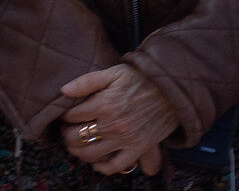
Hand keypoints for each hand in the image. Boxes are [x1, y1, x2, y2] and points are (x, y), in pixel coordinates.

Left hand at [60, 64, 175, 176]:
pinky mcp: (138, 147)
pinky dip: (102, 167)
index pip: (71, 116)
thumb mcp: (116, 72)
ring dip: (78, 151)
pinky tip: (98, 161)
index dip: (67, 115)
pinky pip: (115, 166)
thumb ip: (88, 81)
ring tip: (80, 143)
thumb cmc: (144, 78)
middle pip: (75, 138)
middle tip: (71, 129)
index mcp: (105, 103)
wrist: (174, 86)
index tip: (70, 113)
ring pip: (89, 154)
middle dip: (68, 134)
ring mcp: (125, 138)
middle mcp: (113, 124)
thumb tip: (64, 90)